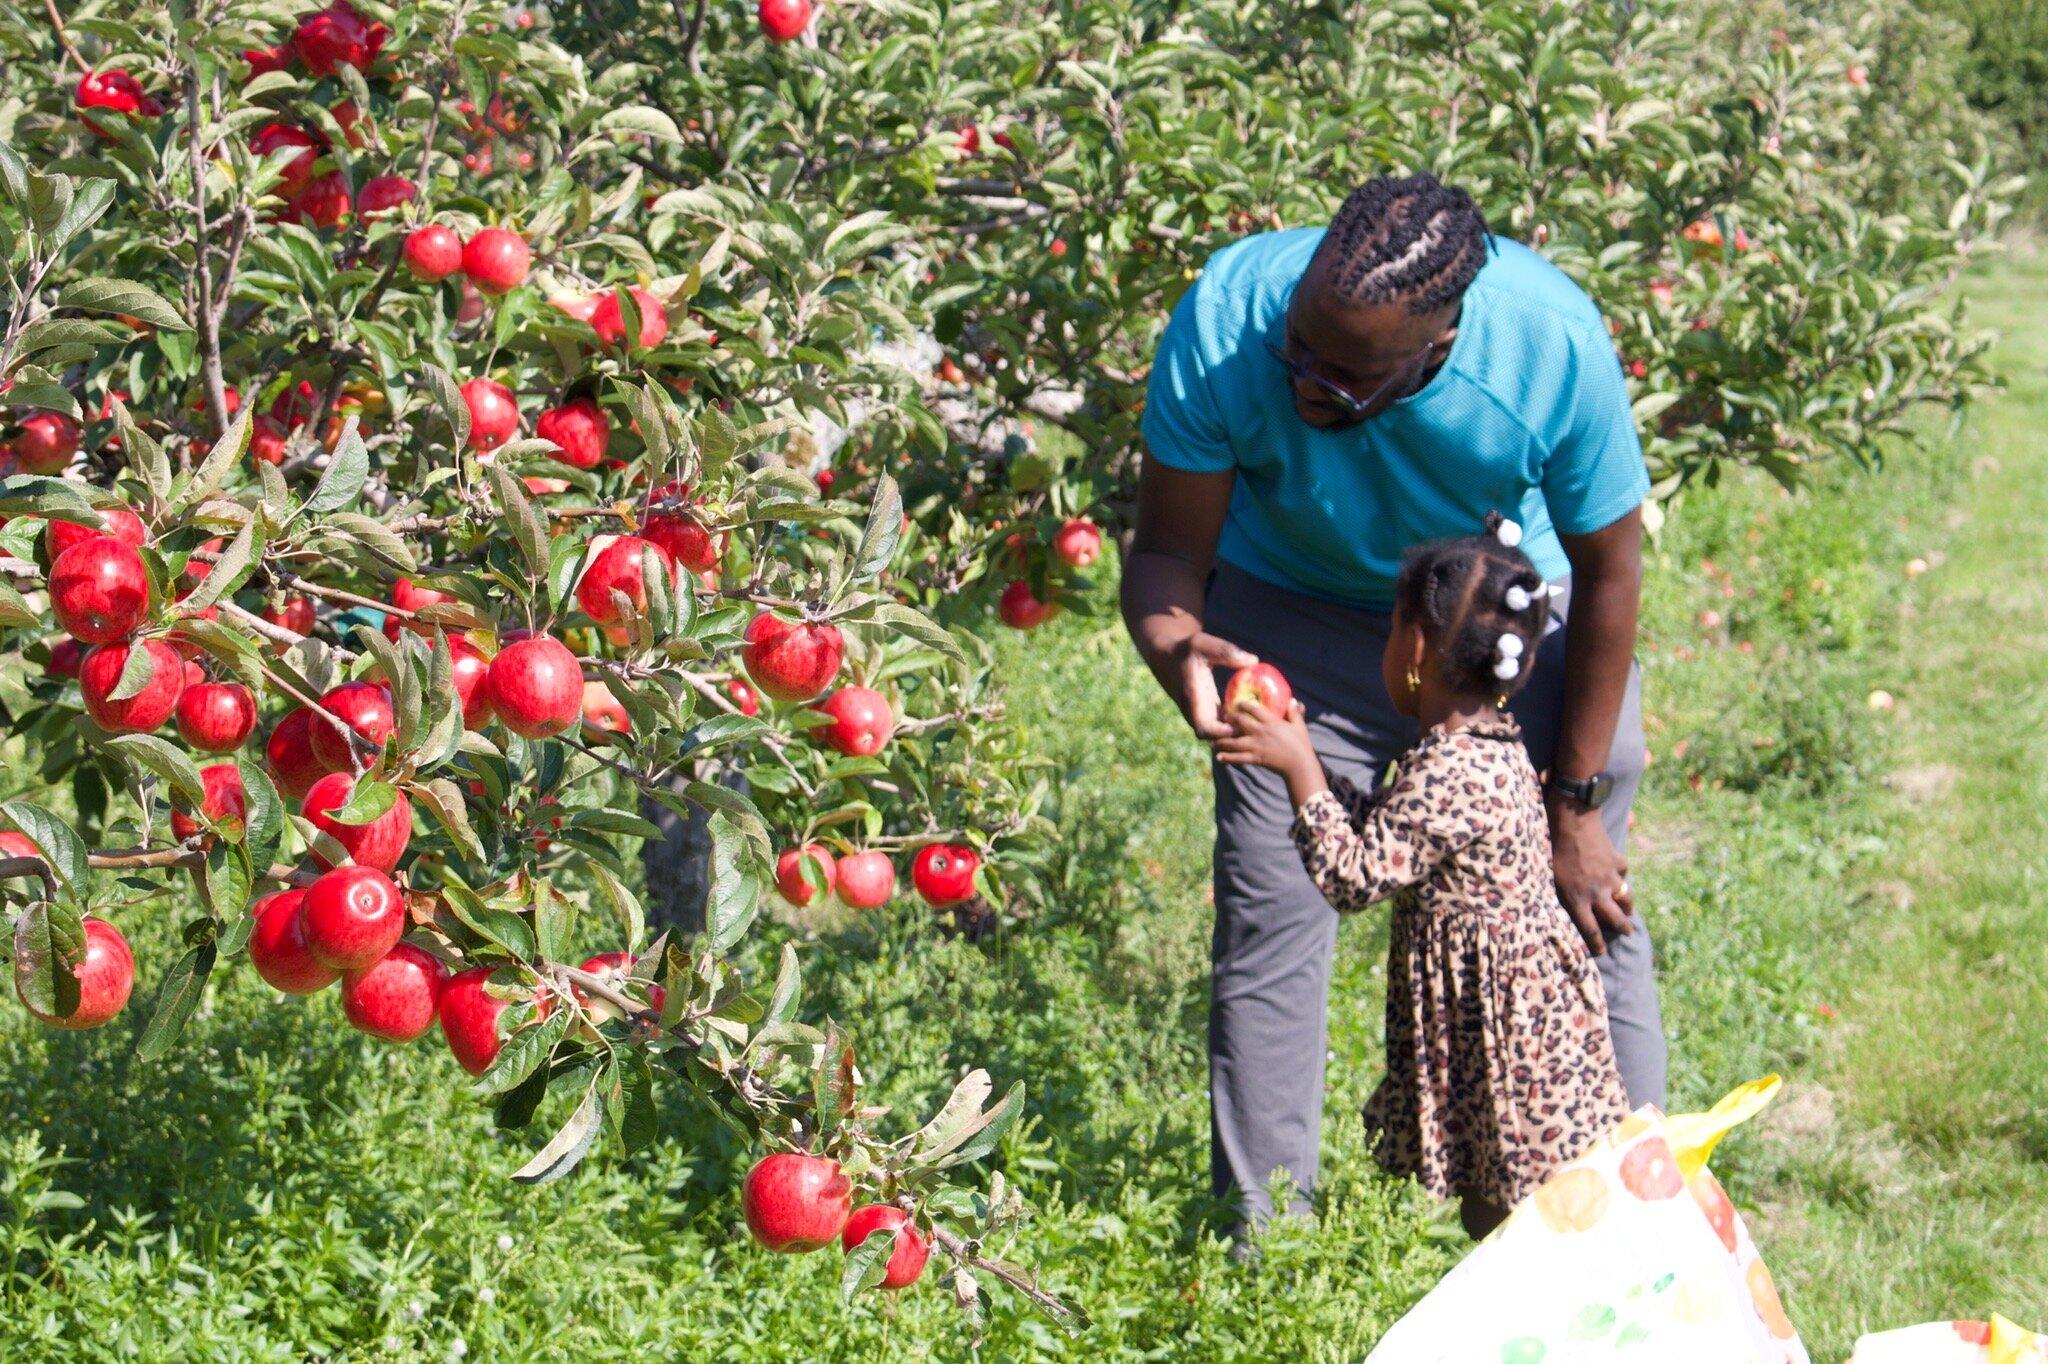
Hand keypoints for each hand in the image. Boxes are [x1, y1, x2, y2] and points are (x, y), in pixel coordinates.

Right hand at [1175, 632, 1259, 739]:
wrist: (1168, 656)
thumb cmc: (1186, 649)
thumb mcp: (1203, 644)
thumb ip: (1226, 652)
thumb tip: (1253, 661)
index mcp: (1193, 699)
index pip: (1204, 729)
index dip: (1223, 733)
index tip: (1240, 725)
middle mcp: (1195, 711)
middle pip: (1213, 738)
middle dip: (1233, 738)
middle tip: (1254, 726)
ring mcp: (1200, 713)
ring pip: (1217, 734)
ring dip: (1234, 732)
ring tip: (1254, 722)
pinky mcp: (1206, 710)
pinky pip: (1219, 725)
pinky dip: (1232, 725)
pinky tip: (1248, 715)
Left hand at [1214, 699, 1322, 797]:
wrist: (1299, 765)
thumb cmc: (1301, 744)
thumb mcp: (1299, 726)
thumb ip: (1294, 712)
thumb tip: (1293, 700)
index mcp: (1271, 722)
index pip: (1253, 709)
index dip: (1243, 705)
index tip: (1236, 704)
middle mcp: (1260, 731)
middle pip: (1240, 722)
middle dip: (1229, 719)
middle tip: (1222, 718)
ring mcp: (1256, 745)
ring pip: (1234, 741)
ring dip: (1223, 741)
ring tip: (1213, 741)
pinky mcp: (1255, 758)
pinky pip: (1238, 758)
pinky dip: (1228, 758)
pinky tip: (1219, 757)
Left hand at [1549, 800, 1634, 955]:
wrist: (1571, 821)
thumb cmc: (1550, 849)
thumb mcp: (1547, 877)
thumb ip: (1554, 895)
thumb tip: (1551, 911)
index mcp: (1577, 900)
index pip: (1591, 930)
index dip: (1597, 945)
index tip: (1601, 952)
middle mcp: (1597, 893)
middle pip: (1616, 919)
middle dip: (1623, 928)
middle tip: (1627, 932)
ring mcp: (1610, 877)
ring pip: (1626, 898)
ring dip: (1627, 905)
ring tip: (1626, 910)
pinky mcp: (1616, 860)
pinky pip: (1622, 871)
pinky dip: (1620, 874)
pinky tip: (1617, 873)